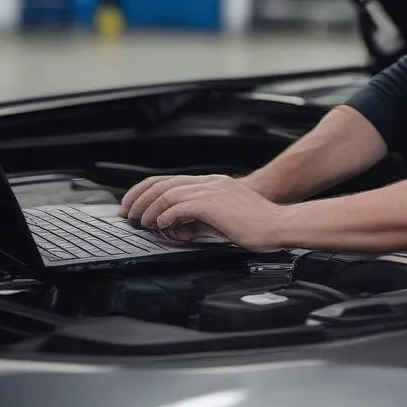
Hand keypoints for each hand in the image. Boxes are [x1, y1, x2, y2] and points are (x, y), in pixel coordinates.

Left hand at [118, 174, 284, 249]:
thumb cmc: (256, 225)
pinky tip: (165, 227)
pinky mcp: (213, 204)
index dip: (145, 191)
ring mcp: (211, 190)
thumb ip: (198, 218)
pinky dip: (166, 217)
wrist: (278, 225)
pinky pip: (179, 206)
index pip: (169, 180)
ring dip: (150, 210)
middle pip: (163, 183)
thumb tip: (175, 227)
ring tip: (145, 224)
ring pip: (167, 194)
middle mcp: (209, 182)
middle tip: (129, 215)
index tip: (133, 206)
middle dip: (139, 199)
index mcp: (212, 183)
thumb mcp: (221, 217)